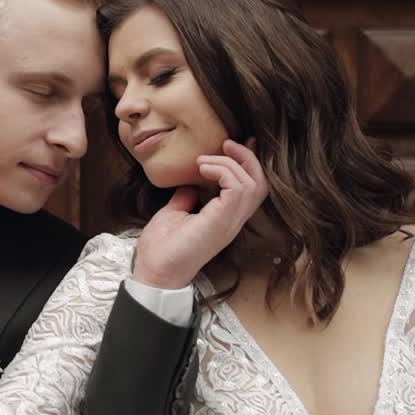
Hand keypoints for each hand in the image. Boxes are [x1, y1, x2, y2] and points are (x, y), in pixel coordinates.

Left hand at [132, 138, 268, 288]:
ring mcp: (229, 222)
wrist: (154, 271)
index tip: (232, 144)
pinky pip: (237, 188)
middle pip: (260, 183)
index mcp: (225, 218)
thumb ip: (186, 199)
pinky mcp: (221, 221)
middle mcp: (233, 220)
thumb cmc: (161, 248)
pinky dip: (223, 171)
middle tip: (226, 143)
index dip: (248, 164)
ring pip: (253, 184)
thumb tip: (189, 185)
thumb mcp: (175, 214)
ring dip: (230, 163)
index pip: (251, 188)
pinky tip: (203, 168)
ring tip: (204, 160)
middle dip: (247, 158)